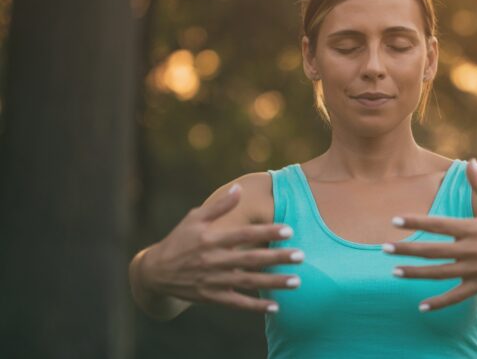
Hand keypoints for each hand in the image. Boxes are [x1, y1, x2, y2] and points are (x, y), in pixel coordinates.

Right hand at [139, 184, 303, 312]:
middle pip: (250, 259)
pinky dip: (255, 307)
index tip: (289, 229)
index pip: (243, 235)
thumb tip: (239, 188)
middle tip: (301, 256)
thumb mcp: (194, 219)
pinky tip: (276, 307)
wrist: (155, 273)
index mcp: (210, 240)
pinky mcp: (212, 297)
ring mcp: (213, 281)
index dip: (266, 232)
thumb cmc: (179, 240)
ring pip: (248, 283)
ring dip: (273, 283)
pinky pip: (237, 303)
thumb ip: (219, 205)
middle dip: (277, 258)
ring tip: (296, 281)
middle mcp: (213, 261)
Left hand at [383, 158, 476, 311]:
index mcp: (474, 228)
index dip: (416, 222)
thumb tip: (469, 160)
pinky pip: (457, 296)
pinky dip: (439, 303)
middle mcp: (473, 249)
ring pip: (441, 274)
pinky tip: (421, 306)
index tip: (395, 220)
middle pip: (434, 250)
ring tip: (394, 272)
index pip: (439, 224)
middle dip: (407, 250)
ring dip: (416, 274)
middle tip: (383, 248)